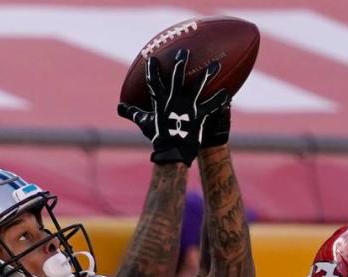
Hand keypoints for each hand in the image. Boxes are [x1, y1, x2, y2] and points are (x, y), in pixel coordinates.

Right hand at [118, 49, 230, 165]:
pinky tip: (228, 94)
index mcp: (160, 102)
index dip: (152, 70)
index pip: (154, 82)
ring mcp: (188, 108)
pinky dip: (220, 100)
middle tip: (184, 52)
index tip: (152, 58)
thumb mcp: (144, 123)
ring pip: (198, 87)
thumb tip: (120, 107)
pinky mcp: (199, 116)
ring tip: (216, 65)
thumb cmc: (157, 137)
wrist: (172, 152)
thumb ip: (133, 113)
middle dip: (180, 63)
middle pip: (177, 78)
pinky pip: (211, 106)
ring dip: (207, 75)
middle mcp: (174, 101)